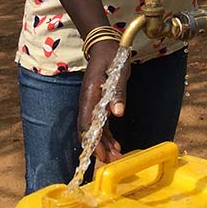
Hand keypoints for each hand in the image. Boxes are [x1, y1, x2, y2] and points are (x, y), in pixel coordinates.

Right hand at [77, 40, 127, 163]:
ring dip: (104, 144)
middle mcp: (88, 102)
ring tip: (116, 157)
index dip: (93, 141)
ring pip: (95, 129)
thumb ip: (118, 92)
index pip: (87, 123)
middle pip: (90, 130)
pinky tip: (116, 145)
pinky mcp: (98, 104)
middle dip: (99, 148)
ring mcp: (92, 104)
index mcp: (89, 95)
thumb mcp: (119, 72)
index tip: (100, 154)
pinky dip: (107, 135)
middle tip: (112, 161)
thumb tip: (118, 113)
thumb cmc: (113, 57)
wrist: (106, 46)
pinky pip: (100, 124)